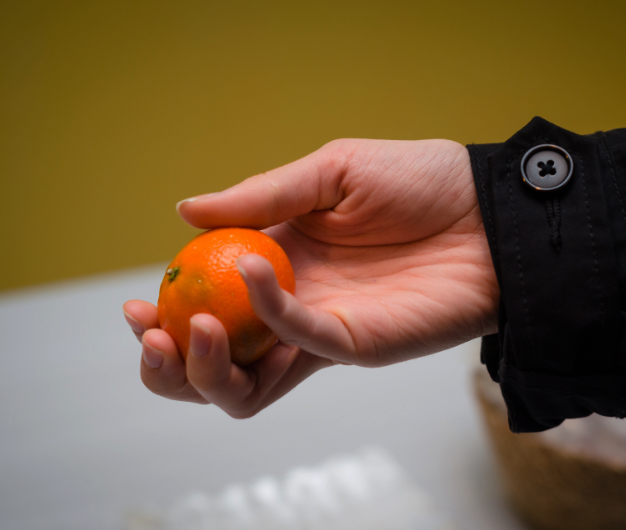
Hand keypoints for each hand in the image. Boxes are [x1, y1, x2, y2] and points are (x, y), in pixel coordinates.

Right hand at [123, 139, 498, 417]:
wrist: (488, 210)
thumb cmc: (419, 182)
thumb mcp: (330, 172)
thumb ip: (262, 195)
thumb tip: (184, 210)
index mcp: (278, 265)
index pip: (206, 307)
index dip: (167, 312)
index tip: (138, 302)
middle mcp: (291, 308)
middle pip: (215, 362)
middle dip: (168, 362)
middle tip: (149, 330)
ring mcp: (322, 332)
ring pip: (247, 386)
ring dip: (203, 370)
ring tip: (184, 328)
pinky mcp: (357, 344)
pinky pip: (298, 343)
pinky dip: (269, 315)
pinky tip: (256, 270)